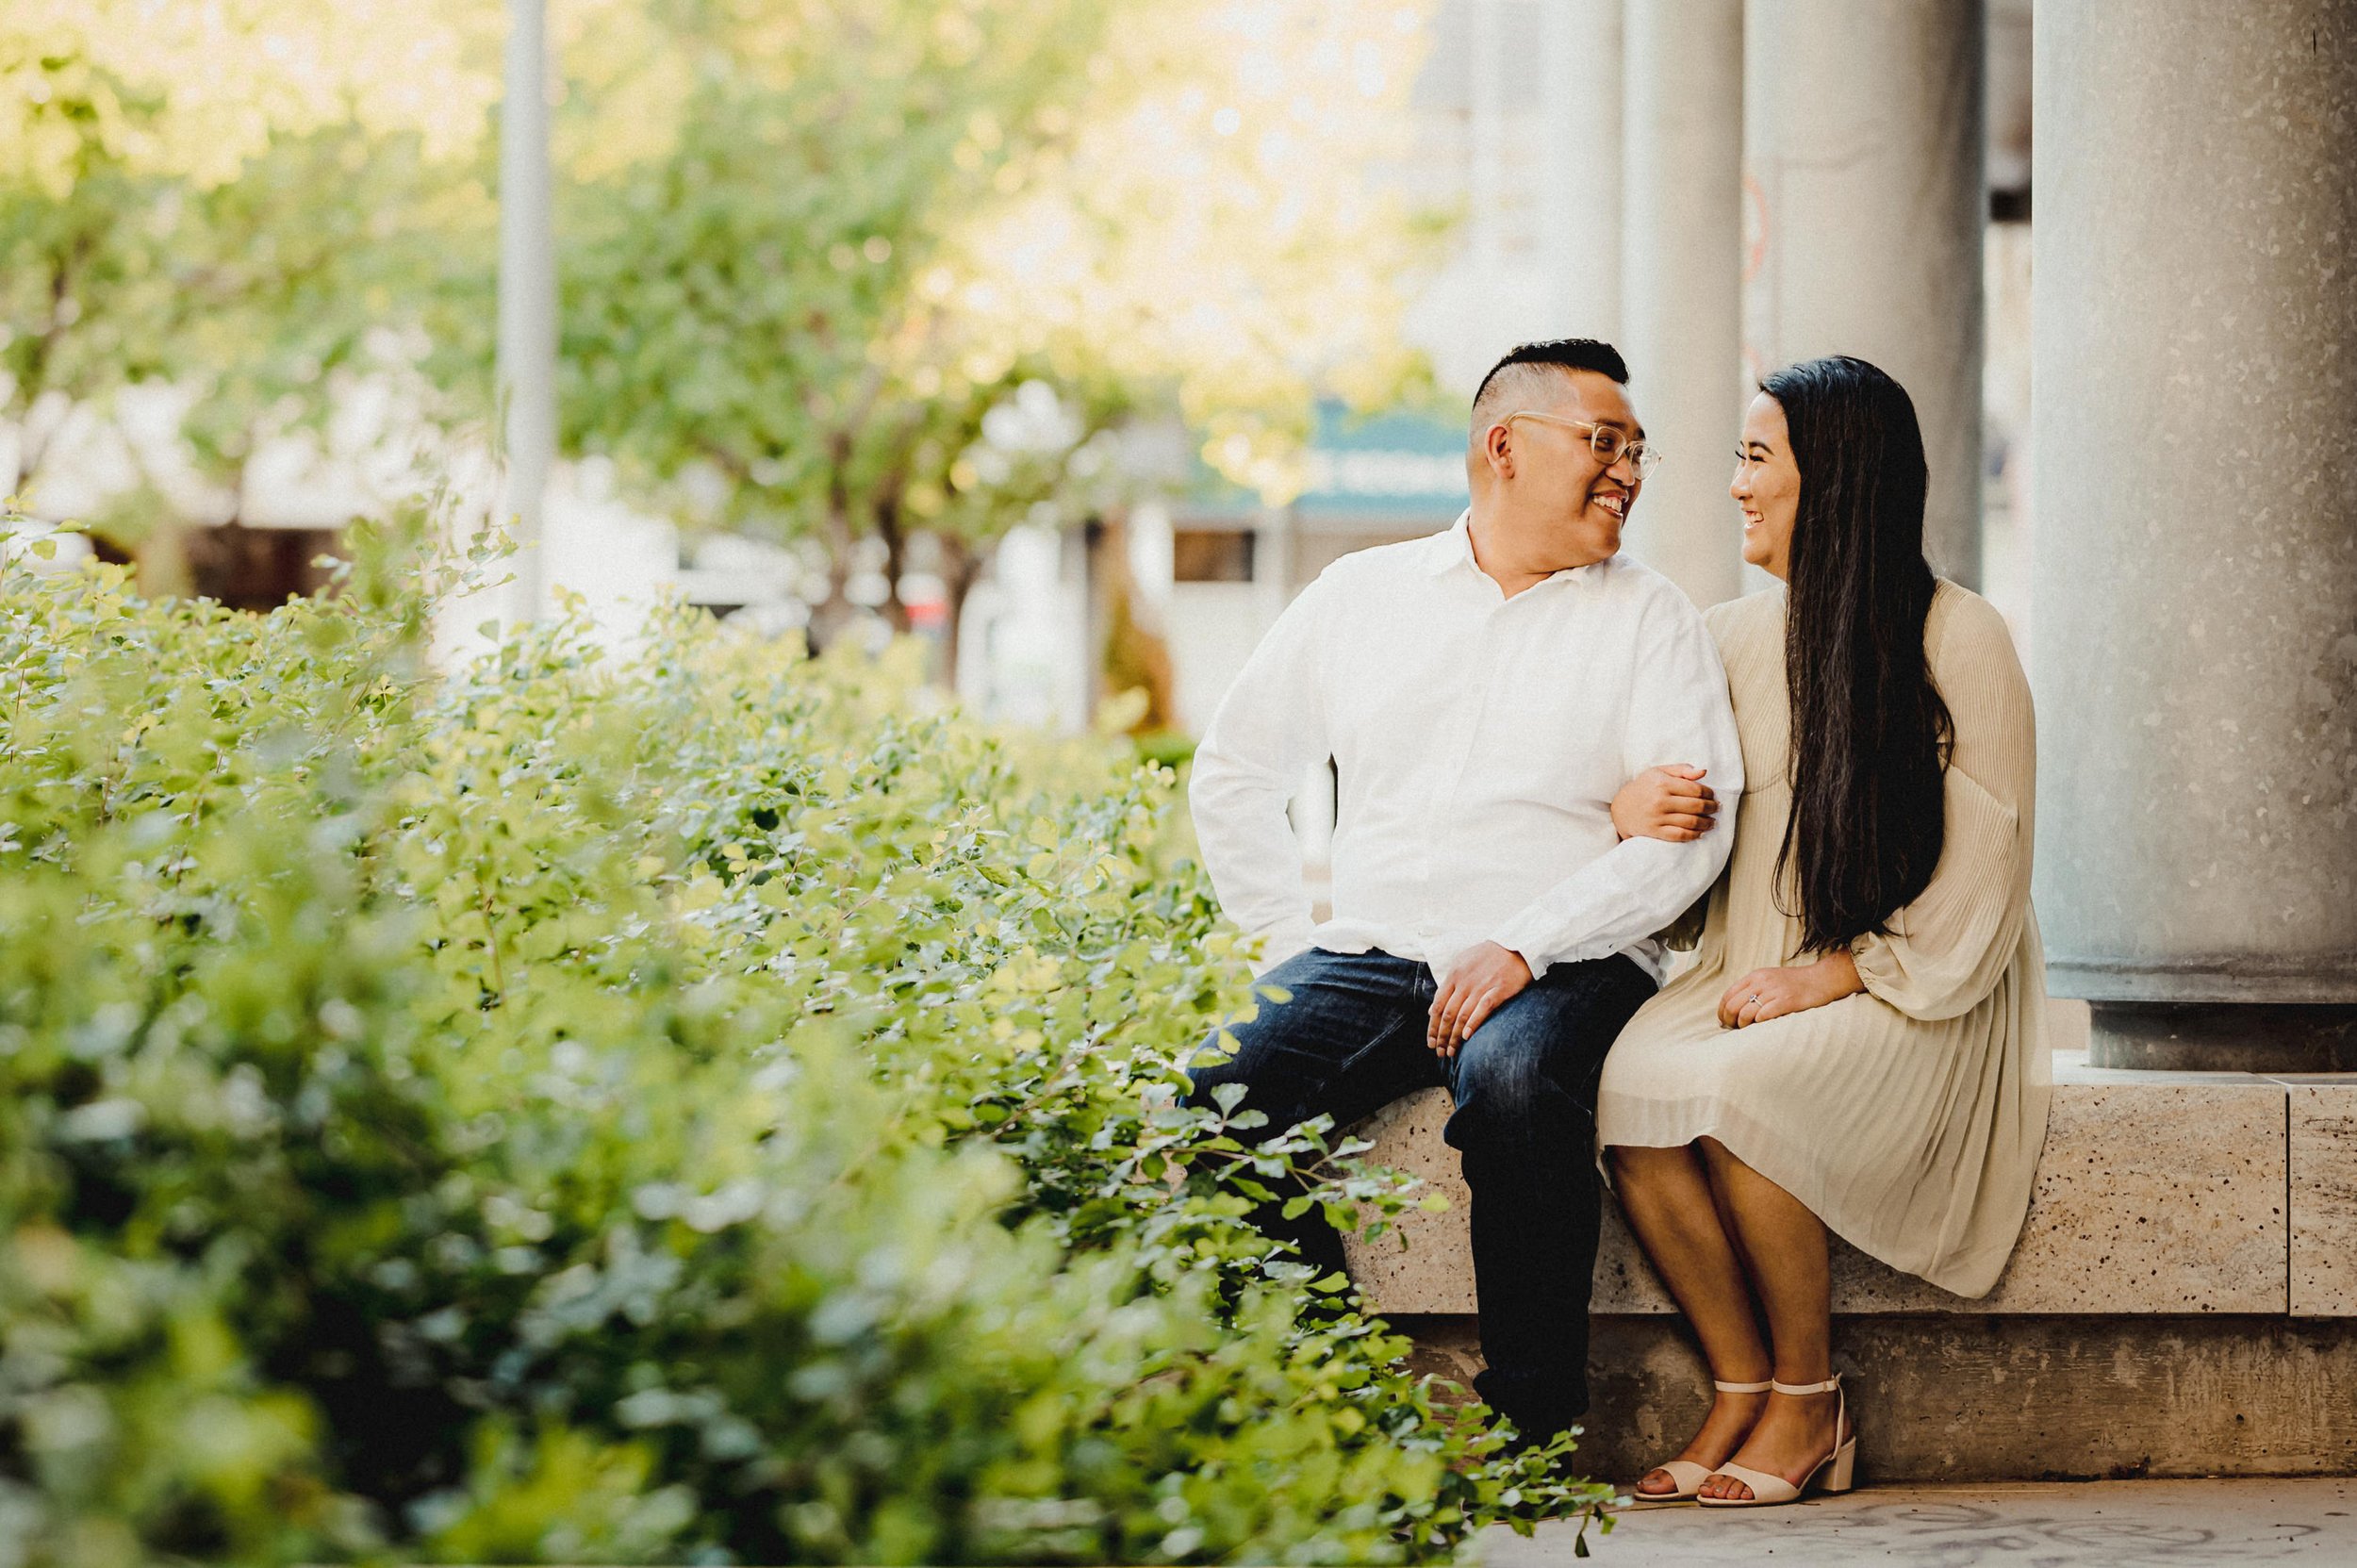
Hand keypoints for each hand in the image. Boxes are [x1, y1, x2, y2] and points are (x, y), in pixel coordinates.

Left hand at [1427, 942, 1532, 1057]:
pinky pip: (1482, 1009)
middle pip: (1448, 1014)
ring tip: (1451, 1052)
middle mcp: (1465, 982)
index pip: (1438, 1006)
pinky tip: (1467, 1037)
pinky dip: (1473, 1023)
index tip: (1430, 1042)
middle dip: (1441, 1036)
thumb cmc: (1487, 957)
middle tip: (1439, 1052)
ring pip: (1462, 1015)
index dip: (1433, 1026)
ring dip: (1454, 1036)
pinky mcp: (1498, 990)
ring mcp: (1481, 986)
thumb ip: (1447, 986)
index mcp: (1454, 975)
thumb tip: (1432, 1010)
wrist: (1516, 945)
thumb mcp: (1461, 964)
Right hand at [1611, 764, 1718, 842]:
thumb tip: (1704, 772)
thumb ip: (1682, 769)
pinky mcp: (1655, 831)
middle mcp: (1660, 800)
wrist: (1621, 808)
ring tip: (1712, 822)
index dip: (1709, 793)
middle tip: (1716, 808)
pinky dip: (1694, 835)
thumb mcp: (1659, 772)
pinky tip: (1700, 832)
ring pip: (1691, 822)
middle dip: (1711, 808)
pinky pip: (1680, 835)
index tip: (1712, 795)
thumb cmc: (1644, 787)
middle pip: (1696, 806)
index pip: (1695, 789)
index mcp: (1662, 783)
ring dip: (1706, 823)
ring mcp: (1657, 818)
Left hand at [1717, 950, 1863, 1028]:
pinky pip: (1764, 1015)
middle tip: (1735, 1030)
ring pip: (1746, 1013)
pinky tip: (1762, 1027)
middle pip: (1733, 1005)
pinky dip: (1759, 1024)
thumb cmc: (1794, 984)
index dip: (1722, 1012)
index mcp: (1755, 976)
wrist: (1821, 979)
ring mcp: (1774, 991)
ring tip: (1749, 1030)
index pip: (1727, 995)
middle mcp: (1762, 982)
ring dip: (1744, 1026)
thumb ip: (1752, 990)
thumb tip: (1732, 1010)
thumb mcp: (1769, 980)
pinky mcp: (1787, 1001)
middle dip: (1730, 1021)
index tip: (1724, 1023)